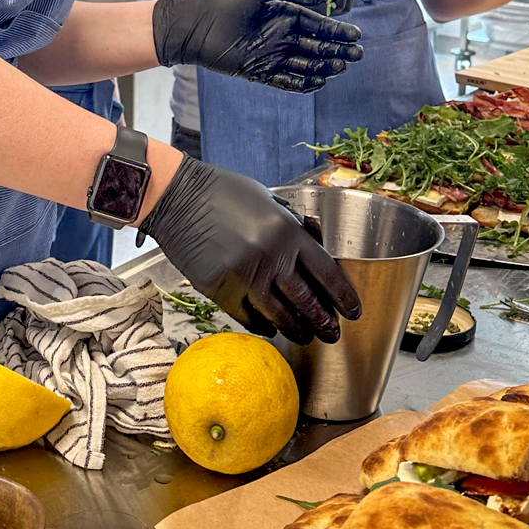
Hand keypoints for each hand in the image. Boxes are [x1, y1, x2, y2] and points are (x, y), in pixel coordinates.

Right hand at [141, 157, 360, 343]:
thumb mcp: (268, 199)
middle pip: (307, 301)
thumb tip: (314, 246)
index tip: (352, 312)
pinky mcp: (220, 291)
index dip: (343, 297)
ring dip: (296, 329)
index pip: (327, 272)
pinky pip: (249, 318)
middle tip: (331, 334)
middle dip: (323, 322)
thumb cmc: (223, 192)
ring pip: (280, 316)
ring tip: (304, 335)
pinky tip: (270, 326)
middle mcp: (270, 256)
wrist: (176, 197)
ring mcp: (244, 277)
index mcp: (287, 231)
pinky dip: (263, 325)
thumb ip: (292, 224)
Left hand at [152, 0, 362, 91]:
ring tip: (341, 68)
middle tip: (356, 55)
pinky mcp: (260, 72)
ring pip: (305, 64)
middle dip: (337, 50)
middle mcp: (282, 35)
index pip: (317, 24)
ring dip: (324, 67)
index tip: (355, 35)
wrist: (195, 23)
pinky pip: (286, 80)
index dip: (336, 30)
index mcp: (285, 14)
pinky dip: (302, 83)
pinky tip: (318, 83)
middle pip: (317, 46)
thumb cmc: (224, 0)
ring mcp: (272, 55)